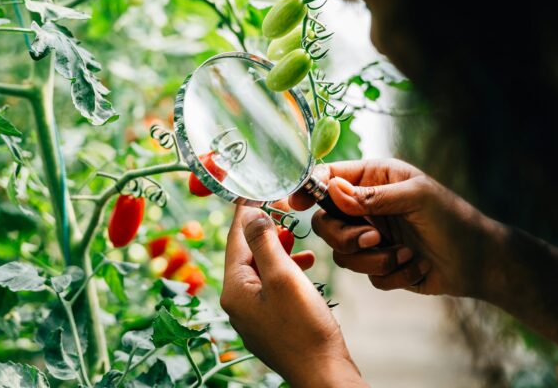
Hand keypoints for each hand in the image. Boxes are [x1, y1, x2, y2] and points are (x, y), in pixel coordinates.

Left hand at [221, 205, 366, 386]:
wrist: (323, 374)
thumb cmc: (305, 328)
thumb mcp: (283, 276)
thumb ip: (264, 242)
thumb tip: (250, 215)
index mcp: (234, 289)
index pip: (235, 240)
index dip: (244, 212)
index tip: (249, 189)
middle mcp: (237, 303)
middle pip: (246, 254)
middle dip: (263, 230)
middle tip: (278, 206)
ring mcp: (253, 315)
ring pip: (260, 270)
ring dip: (277, 249)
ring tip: (293, 234)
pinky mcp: (270, 323)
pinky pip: (271, 287)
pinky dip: (285, 270)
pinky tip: (304, 264)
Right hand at [290, 159, 502, 297]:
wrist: (479, 262)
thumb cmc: (452, 219)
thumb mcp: (416, 197)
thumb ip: (372, 196)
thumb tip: (331, 189)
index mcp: (373, 179)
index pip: (329, 179)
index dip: (308, 189)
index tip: (295, 202)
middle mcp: (366, 206)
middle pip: (325, 222)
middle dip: (347, 236)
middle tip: (373, 239)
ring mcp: (370, 236)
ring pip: (342, 253)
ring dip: (374, 259)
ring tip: (405, 254)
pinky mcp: (379, 264)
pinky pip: (364, 274)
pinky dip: (391, 273)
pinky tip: (416, 265)